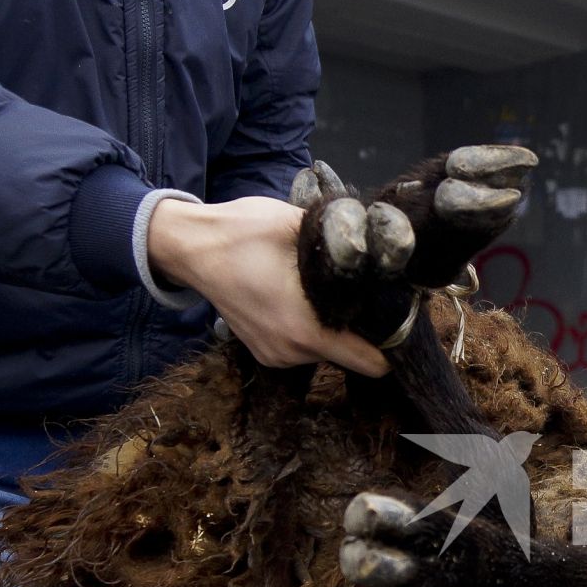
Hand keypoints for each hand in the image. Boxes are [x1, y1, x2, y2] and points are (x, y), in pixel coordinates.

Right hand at [148, 197, 388, 376]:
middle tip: (366, 294)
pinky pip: (304, 347)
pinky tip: (303, 301)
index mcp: (306, 328)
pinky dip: (312, 329)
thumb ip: (342, 240)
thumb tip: (381, 243)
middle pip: (353, 354)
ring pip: (329, 350)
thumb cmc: (241, 232)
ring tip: (328, 293)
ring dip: (335, 327)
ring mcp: (276, 355)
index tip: (398, 316)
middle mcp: (292, 352)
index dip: (392, 342)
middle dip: (363, 330)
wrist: (188, 247)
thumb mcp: (296, 224)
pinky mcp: (265, 352)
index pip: (373, 362)